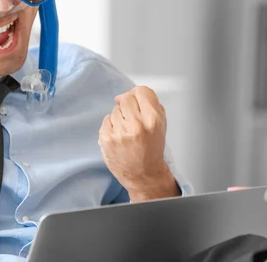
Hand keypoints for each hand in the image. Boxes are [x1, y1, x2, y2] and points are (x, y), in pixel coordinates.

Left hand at [98, 86, 178, 201]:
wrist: (143, 174)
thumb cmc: (152, 149)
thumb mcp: (160, 124)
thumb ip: (149, 103)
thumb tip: (129, 92)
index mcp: (153, 120)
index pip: (141, 91)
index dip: (139, 95)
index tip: (138, 100)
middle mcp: (136, 125)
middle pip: (126, 98)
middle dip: (128, 106)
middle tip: (133, 119)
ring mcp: (119, 132)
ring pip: (114, 110)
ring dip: (120, 118)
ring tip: (127, 132)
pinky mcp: (106, 139)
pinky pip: (106, 121)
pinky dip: (111, 127)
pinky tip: (119, 137)